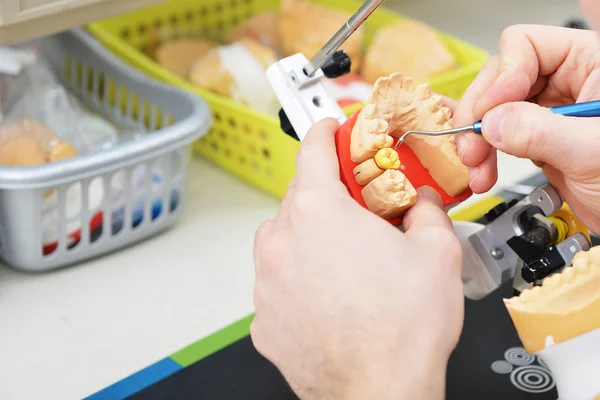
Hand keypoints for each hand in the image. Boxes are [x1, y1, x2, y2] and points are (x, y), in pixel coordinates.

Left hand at [251, 118, 463, 399]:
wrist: (378, 393)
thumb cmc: (401, 330)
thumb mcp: (436, 253)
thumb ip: (427, 212)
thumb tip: (424, 202)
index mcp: (319, 212)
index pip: (313, 150)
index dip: (325, 133)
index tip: (330, 129)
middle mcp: (282, 241)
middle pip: (299, 197)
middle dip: (328, 196)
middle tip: (358, 210)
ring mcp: (266, 281)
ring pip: (285, 240)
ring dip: (311, 240)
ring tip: (348, 265)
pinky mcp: (263, 317)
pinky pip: (278, 282)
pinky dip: (299, 280)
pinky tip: (331, 298)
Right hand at [454, 24, 599, 233]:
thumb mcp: (593, 151)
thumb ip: (541, 132)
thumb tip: (493, 122)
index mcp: (590, 64)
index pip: (527, 46)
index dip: (503, 76)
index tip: (491, 111)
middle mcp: (567, 82)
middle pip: (501, 79)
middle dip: (481, 113)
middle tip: (472, 145)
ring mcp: (550, 112)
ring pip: (495, 110)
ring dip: (478, 139)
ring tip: (475, 165)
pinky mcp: (540, 140)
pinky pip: (500, 137)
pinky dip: (485, 155)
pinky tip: (484, 173)